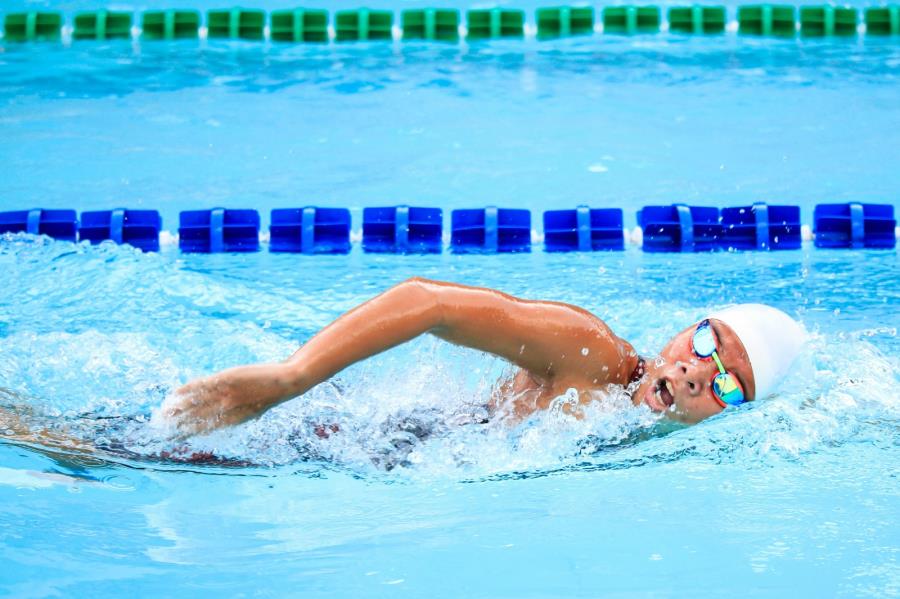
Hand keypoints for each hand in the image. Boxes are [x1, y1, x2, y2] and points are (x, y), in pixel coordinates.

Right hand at [154, 363, 295, 437]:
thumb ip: (235, 416)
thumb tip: (224, 420)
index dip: (185, 435)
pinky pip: (200, 386)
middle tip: (159, 427)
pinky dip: (186, 390)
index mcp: (231, 421)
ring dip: (175, 408)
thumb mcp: (252, 411)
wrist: (285, 383)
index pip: (202, 431)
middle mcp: (225, 410)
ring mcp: (224, 395)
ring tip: (162, 412)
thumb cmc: (269, 397)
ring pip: (193, 404)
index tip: (171, 439)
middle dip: (175, 424)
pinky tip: (175, 393)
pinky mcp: (225, 379)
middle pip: (194, 420)